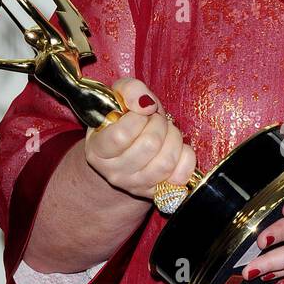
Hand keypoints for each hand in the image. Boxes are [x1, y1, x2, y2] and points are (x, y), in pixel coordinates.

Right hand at [84, 77, 196, 200]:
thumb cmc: (123, 120)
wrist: (127, 151)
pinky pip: (181, 175)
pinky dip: (186, 157)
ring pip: (166, 162)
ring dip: (174, 138)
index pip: (121, 135)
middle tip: (156, 119)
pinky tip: (177, 149)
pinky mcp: (158, 193)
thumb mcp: (119, 98)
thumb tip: (146, 104)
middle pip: (150, 145)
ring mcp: (136, 186)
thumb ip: (130, 90)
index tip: (141, 111)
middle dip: (160, 124)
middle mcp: (114, 173)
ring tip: (167, 132)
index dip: (139, 117)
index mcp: (97, 150)